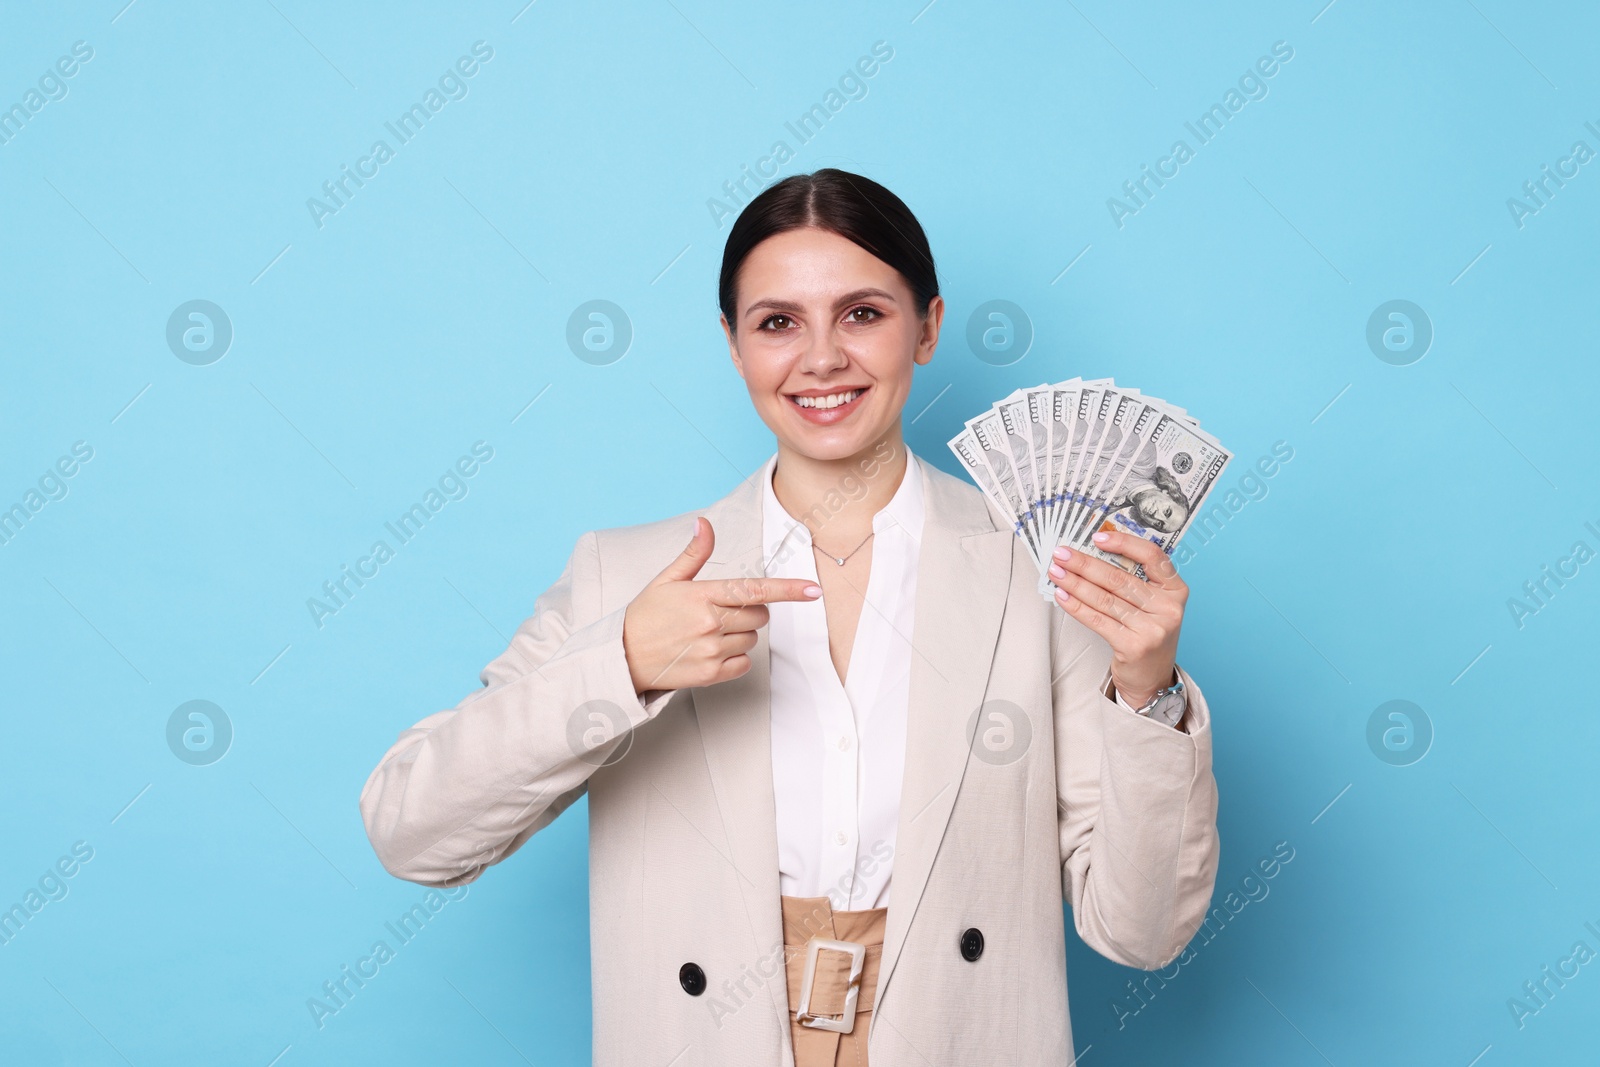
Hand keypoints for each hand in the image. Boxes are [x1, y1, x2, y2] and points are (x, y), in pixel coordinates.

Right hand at [622, 517, 821, 694]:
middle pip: (759, 615)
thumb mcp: (666, 580)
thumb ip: (694, 554)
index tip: (813, 590)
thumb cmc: (645, 617)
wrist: (622, 659)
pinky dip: (734, 658)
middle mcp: (710, 623)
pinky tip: (711, 651)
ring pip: (753, 639)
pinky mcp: (710, 674)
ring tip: (708, 633)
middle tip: (719, 612)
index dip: (788, 590)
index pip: (754, 589)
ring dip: (740, 635)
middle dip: (749, 611)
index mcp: (702, 595)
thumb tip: (704, 524)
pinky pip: (744, 663)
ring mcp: (711, 650)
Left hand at [1046, 528, 1186, 708]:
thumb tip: (1092, 553)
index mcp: (1175, 589)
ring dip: (1075, 583)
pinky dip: (1076, 606)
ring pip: (1105, 598)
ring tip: (1057, 572)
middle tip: (1062, 554)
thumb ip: (1134, 580)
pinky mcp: (1134, 646)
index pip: (1153, 556)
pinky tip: (1063, 595)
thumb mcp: (1152, 604)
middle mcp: (1168, 608)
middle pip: (1120, 578)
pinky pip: (1097, 620)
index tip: (1098, 537)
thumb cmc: (1147, 633)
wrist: (1152, 678)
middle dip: (1085, 563)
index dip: (1124, 543)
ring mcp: (1153, 629)